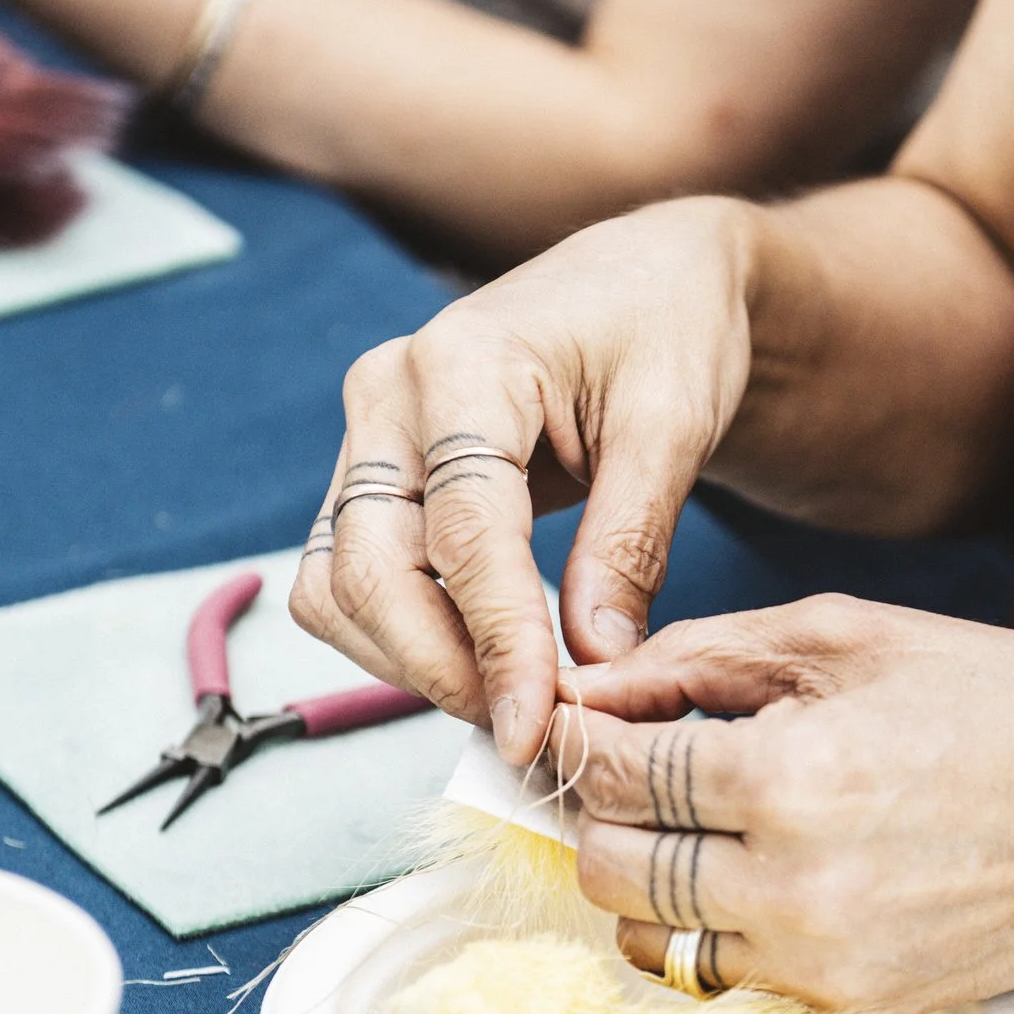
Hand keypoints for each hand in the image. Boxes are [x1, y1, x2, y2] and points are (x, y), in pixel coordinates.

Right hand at [288, 197, 756, 760]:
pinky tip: (480, 667)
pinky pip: (350, 580)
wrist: (645, 280)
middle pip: (367, 571)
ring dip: (410, 663)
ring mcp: (368, 438)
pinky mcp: (372, 478)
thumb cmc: (667, 330)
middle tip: (528, 734)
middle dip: (441, 669)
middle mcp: (389, 397)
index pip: (462, 534)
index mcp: (465, 365)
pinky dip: (401, 638)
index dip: (496, 644)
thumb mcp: (675, 424)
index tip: (537, 728)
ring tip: (510, 704)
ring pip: (337, 587)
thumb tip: (593, 663)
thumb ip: (629, 542)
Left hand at [552, 596, 1013, 1013]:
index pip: (609, 774)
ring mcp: (822, 964)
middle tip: (638, 776)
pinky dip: (714, 932)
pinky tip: (759, 878)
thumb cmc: (1006, 702)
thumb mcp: (852, 635)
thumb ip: (702, 658)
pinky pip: (725, 982)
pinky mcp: (853, 1010)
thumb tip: (590, 685)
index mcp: (789, 775)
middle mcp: (793, 887)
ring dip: (648, 883)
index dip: (579, 739)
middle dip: (601, 814)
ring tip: (699, 831)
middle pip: (606, 870)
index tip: (586, 723)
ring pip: (649, 944)